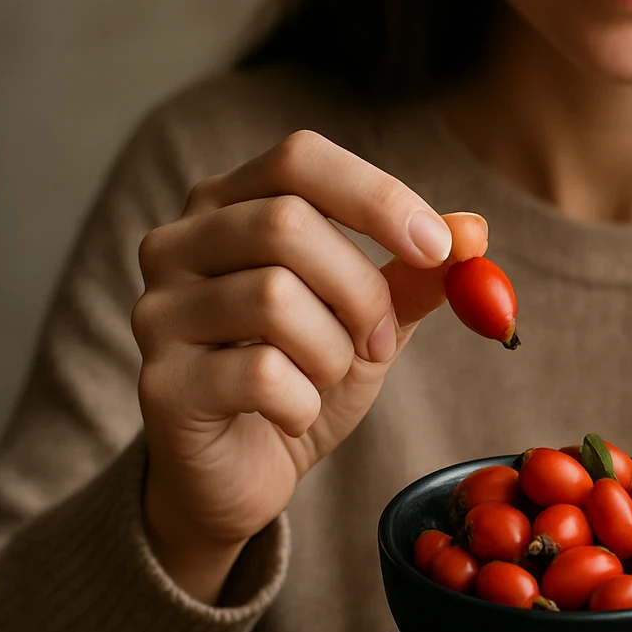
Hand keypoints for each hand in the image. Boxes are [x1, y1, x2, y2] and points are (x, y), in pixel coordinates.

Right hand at [132, 130, 487, 601]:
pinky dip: (302, 400)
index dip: (377, 197)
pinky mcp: (160, 382)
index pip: (299, 159)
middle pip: (285, 224)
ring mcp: (158, 310)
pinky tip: (293, 413)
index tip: (439, 248)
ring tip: (328, 378)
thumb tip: (473, 231)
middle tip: (380, 340)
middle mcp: (177, 243)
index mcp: (229, 204)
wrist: (242, 473)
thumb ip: (416, 274)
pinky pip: (258, 373)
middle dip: (361, 291)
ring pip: (271, 297)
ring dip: (332, 351)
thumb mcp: (372, 320)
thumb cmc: (302, 379)